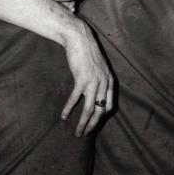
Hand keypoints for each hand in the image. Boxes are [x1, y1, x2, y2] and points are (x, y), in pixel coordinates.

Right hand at [61, 22, 115, 136]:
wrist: (80, 39)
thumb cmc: (87, 55)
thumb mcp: (99, 69)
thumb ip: (99, 81)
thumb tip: (95, 95)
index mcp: (110, 80)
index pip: (110, 105)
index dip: (102, 118)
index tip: (94, 126)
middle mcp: (104, 82)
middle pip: (101, 110)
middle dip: (92, 125)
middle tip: (84, 135)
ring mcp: (94, 81)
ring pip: (90, 108)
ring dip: (83, 123)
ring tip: (77, 133)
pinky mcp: (82, 78)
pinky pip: (75, 98)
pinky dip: (69, 109)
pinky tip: (63, 117)